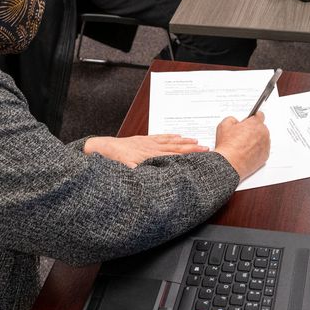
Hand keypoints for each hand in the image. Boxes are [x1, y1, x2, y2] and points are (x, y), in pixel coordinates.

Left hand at [84, 134, 208, 167]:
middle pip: (176, 147)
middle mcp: (152, 147)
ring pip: (170, 141)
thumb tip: (144, 174)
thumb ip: (135, 170)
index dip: (189, 154)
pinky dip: (171, 136)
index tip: (201, 153)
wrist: (103, 147)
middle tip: (206, 148)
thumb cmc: (114, 158)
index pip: (174, 154)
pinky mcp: (144, 139)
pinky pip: (161, 137)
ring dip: (184, 141)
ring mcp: (148, 142)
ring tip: (197, 141)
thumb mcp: (123, 167)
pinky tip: (178, 135)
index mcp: (150, 155)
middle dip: (192, 147)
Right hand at [213, 113, 269, 179]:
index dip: (253, 118)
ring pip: (262, 139)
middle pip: (261, 128)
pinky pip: (262, 150)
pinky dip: (257, 150)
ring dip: (256, 140)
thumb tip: (235, 121)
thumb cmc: (228, 145)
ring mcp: (265, 145)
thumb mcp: (224, 125)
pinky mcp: (265, 156)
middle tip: (242, 135)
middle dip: (253, 130)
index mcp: (255, 123)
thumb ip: (232, 119)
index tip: (250, 120)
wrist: (229, 163)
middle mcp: (263, 133)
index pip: (260, 115)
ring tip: (243, 145)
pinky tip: (247, 152)